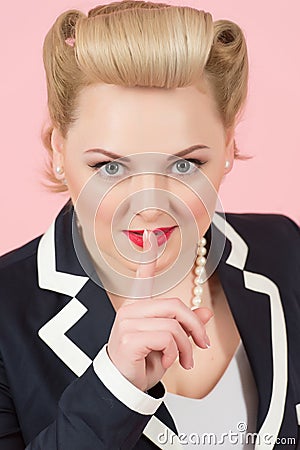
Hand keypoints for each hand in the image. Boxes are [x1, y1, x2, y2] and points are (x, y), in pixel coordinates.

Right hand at [107, 230, 212, 391]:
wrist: (125, 388)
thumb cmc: (143, 363)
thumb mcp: (170, 345)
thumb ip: (186, 327)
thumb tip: (206, 315)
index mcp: (139, 309)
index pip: (143, 279)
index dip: (148, 257)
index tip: (150, 235)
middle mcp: (131, 311)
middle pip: (175, 306)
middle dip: (195, 326)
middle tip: (201, 344)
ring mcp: (128, 322)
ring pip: (174, 325)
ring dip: (186, 347)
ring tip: (183, 360)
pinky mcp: (129, 337)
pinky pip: (167, 337)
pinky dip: (174, 353)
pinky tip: (166, 362)